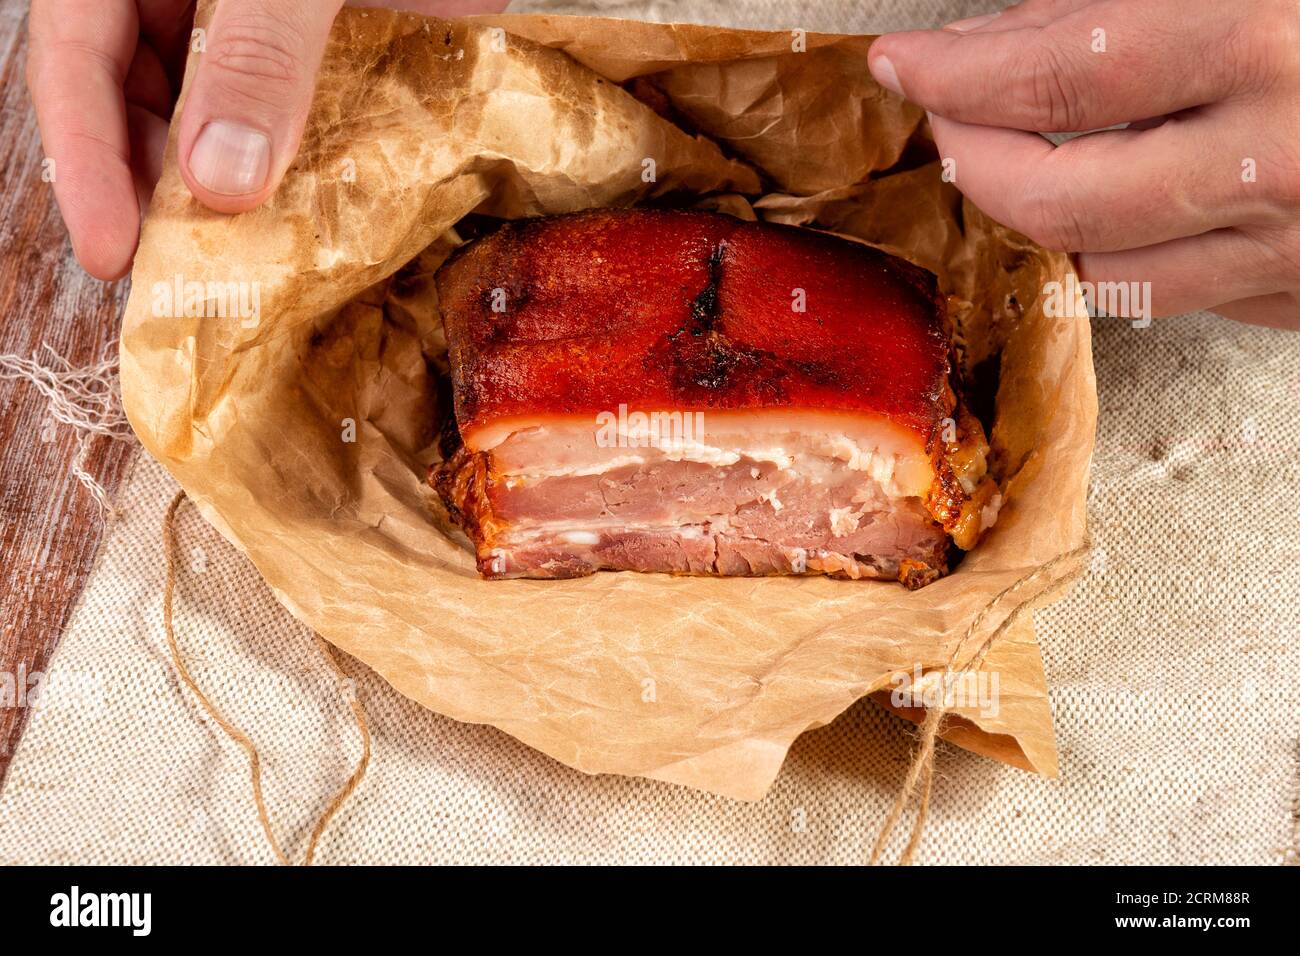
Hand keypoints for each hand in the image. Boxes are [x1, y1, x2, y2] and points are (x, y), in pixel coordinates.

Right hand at [26, 0, 507, 279]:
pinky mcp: (321, 49)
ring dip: (230, 191)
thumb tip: (222, 179)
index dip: (85, 162)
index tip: (110, 252)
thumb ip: (261, 50)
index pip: (73, 60)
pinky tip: (314, 218)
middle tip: (187, 275)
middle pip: (137, 103)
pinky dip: (300, 172)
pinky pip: (296, 120)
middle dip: (157, 191)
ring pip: (215, 122)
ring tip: (250, 259)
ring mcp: (248, 27)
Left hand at [868, 0, 1299, 328]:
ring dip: (1042, 221)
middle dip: (974, 161)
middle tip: (947, 118)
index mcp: (1263, 42)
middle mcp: (1276, 161)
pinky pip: (1181, 296)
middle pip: (1058, 202)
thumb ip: (1107, 6)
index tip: (904, 64)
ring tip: (1026, 162)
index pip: (1058, 77)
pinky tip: (1121, 201)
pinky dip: (1128, 251)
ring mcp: (1292, 243)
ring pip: (1107, 274)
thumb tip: (991, 44)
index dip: (957, 74)